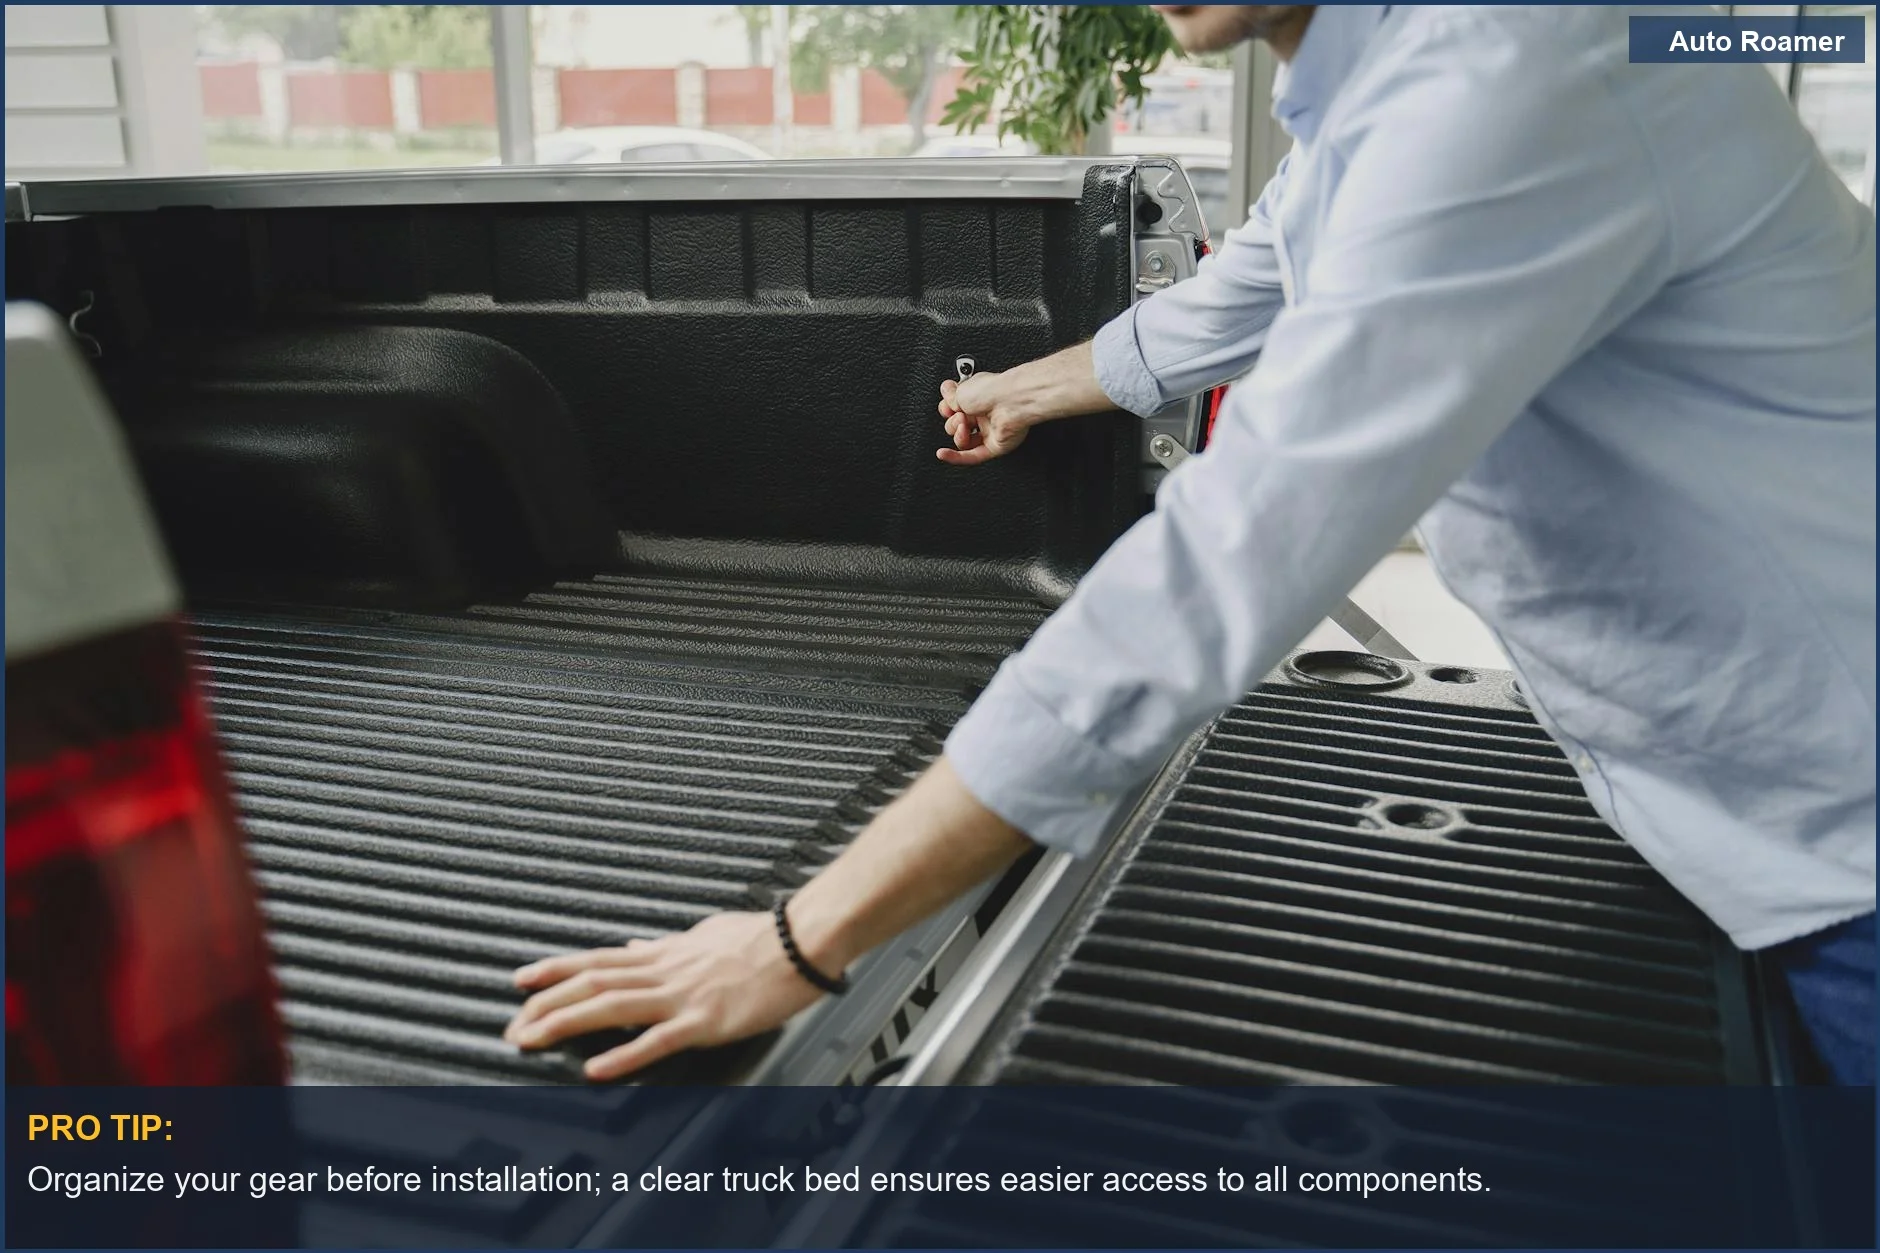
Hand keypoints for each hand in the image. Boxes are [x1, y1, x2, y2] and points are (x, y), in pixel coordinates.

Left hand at [504, 910, 823, 1080]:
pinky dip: (623, 1055)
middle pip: (593, 983)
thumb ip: (669, 945)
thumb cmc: (762, 937)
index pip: (599, 959)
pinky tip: (596, 1069)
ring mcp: (683, 996)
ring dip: (567, 1022)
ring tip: (532, 1038)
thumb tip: (639, 944)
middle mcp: (665, 970)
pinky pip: (657, 1040)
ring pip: (612, 1006)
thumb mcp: (705, 933)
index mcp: (666, 952)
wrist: (802, 940)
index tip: (522, 980)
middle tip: (512, 1025)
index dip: (556, 969)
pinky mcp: (706, 1021)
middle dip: (546, 1004)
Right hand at [938, 373, 1030, 465]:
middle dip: (954, 422)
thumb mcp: (962, 390)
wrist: (1009, 401)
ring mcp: (991, 431)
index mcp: (978, 397)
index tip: (947, 407)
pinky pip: (974, 456)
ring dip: (958, 436)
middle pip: (958, 427)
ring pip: (965, 443)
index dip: (947, 409)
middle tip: (959, 415)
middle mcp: (985, 414)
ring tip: (963, 427)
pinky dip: (956, 457)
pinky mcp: (996, 445)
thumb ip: (950, 396)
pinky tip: (944, 454)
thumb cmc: (992, 390)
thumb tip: (945, 394)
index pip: (955, 408)